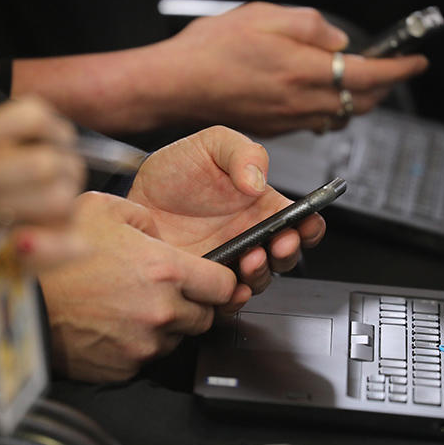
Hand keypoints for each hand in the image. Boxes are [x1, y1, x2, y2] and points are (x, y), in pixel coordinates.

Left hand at [0, 98, 86, 271]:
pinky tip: (17, 243)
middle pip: (43, 162)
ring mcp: (72, 204)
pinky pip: (72, 244)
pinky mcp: (69, 242)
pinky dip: (44, 246)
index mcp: (49, 135)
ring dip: (9, 207)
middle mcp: (68, 165)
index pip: (36, 117)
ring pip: (56, 200)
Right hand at [38, 191, 236, 381]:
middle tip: (164, 292)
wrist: (19, 300)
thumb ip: (146, 217)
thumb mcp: (103, 209)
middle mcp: (162, 310)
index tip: (210, 279)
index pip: (224, 285)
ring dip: (164, 325)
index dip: (219, 281)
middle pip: (205, 316)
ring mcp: (144, 343)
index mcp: (165, 270)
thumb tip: (162, 234)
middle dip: (192, 304)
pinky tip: (114, 324)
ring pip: (176, 338)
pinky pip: (146, 357)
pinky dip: (138, 344)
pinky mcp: (126, 367)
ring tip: (130, 306)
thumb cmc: (56, 254)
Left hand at [128, 126, 325, 310]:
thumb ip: (242, 154)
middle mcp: (250, 237)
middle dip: (289, 252)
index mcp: (261, 206)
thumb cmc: (173, 173)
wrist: (133, 200)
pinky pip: (227, 299)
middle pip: (286, 255)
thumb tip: (258, 182)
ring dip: (262, 274)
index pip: (300, 221)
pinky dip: (233, 298)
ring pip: (261, 279)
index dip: (310, 225)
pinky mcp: (206, 281)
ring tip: (251, 258)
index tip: (307, 223)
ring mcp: (230, 261)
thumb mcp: (210, 146)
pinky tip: (230, 287)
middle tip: (280, 243)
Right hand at [157, 2, 427, 135]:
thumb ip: (310, 26)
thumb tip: (336, 40)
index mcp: (304, 70)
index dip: (399, 69)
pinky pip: (316, 123)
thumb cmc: (211, 50)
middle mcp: (301, 102)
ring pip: (341, 117)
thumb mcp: (265, 16)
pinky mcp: (275, 129)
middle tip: (391, 68)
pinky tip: (320, 94)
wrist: (177, 84)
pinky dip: (331, 110)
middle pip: (361, 102)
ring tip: (358, 80)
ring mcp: (289, 120)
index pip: (369, 74)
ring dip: (358, 100)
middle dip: (384, 86)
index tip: (415, 62)